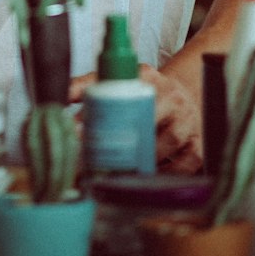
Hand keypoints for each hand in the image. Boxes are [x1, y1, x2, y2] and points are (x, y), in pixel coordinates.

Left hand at [69, 63, 202, 173]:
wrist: (187, 96)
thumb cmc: (146, 93)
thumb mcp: (120, 81)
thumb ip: (87, 87)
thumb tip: (56, 98)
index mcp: (146, 76)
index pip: (119, 87)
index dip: (97, 111)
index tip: (77, 130)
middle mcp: (170, 96)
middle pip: (144, 120)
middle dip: (119, 142)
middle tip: (94, 159)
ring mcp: (187, 121)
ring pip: (164, 143)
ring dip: (140, 161)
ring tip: (117, 173)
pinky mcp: (198, 144)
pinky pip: (183, 165)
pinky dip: (164, 174)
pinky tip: (146, 179)